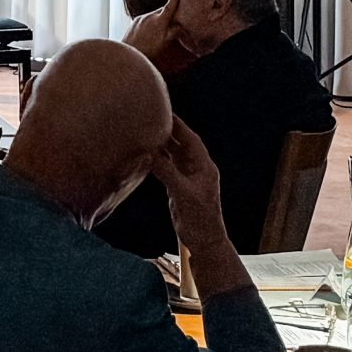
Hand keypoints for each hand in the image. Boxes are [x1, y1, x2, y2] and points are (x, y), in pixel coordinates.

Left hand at [126, 0, 198, 72]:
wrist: (127, 56)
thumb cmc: (148, 53)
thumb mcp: (165, 44)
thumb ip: (175, 32)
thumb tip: (181, 24)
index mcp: (159, 20)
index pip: (171, 3)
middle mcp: (149, 16)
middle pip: (163, 9)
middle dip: (170, 11)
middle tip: (178, 15)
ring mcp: (141, 18)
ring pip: (155, 15)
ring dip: (160, 19)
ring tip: (163, 30)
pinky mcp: (135, 22)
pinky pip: (146, 19)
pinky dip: (151, 23)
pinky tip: (151, 33)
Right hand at [150, 117, 225, 241]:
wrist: (204, 241)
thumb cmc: (201, 219)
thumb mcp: (183, 193)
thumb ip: (166, 172)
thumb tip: (150, 154)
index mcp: (204, 167)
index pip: (191, 139)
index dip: (179, 125)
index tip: (166, 111)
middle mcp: (197, 169)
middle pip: (182, 144)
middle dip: (169, 131)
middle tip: (152, 118)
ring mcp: (188, 178)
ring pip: (174, 156)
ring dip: (162, 145)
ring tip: (147, 132)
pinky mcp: (179, 187)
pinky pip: (168, 168)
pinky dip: (158, 160)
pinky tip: (148, 154)